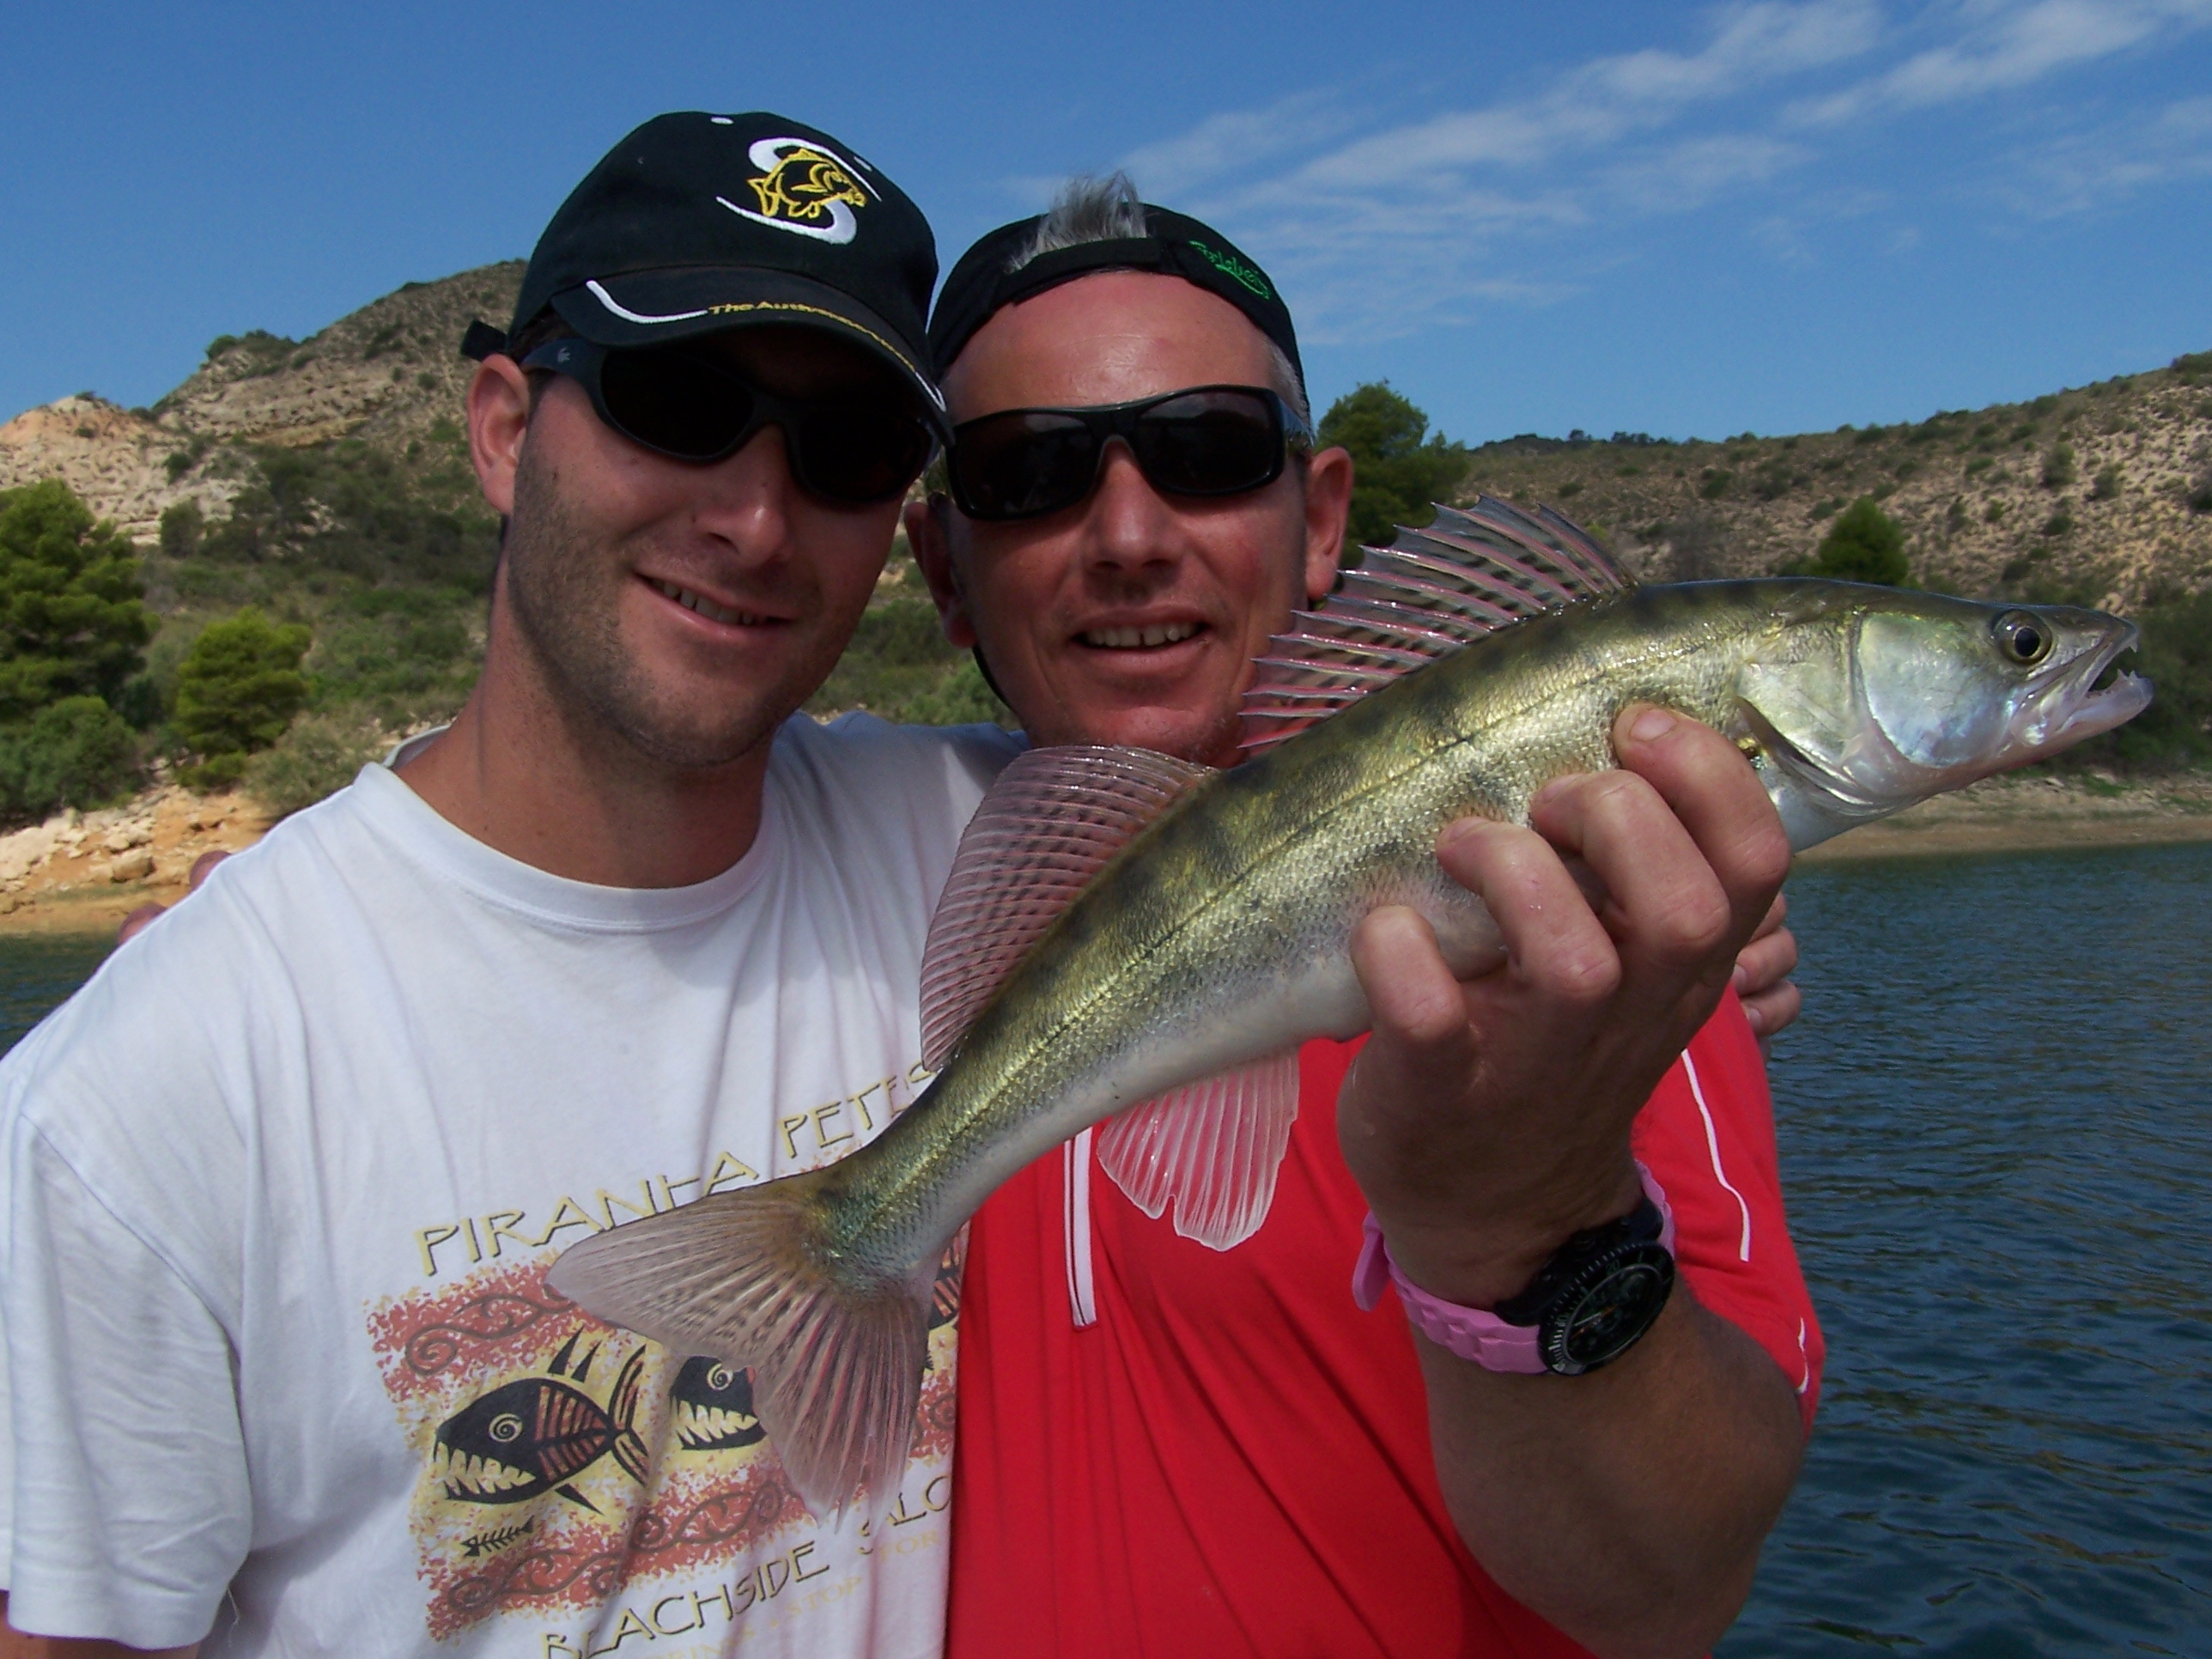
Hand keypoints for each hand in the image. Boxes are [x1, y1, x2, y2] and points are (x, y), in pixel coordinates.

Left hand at [1336, 705, 1790, 1307]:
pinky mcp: (1441, 1095)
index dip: (1711, 775)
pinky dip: (1399, 953)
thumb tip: (1603, 733)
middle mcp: (1630, 1011)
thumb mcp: (1623, 967)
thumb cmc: (1546, 1044)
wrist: (1494, 1210)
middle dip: (1615, 816)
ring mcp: (1539, 1061)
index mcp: (1681, 966)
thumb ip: (1633, 873)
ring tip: (1460, 845)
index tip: (1633, 727)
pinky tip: (1386, 925)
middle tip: (1541, 802)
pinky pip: (1430, 1019)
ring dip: (1511, 871)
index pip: (1758, 859)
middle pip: (1685, 903)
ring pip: (1574, 962)